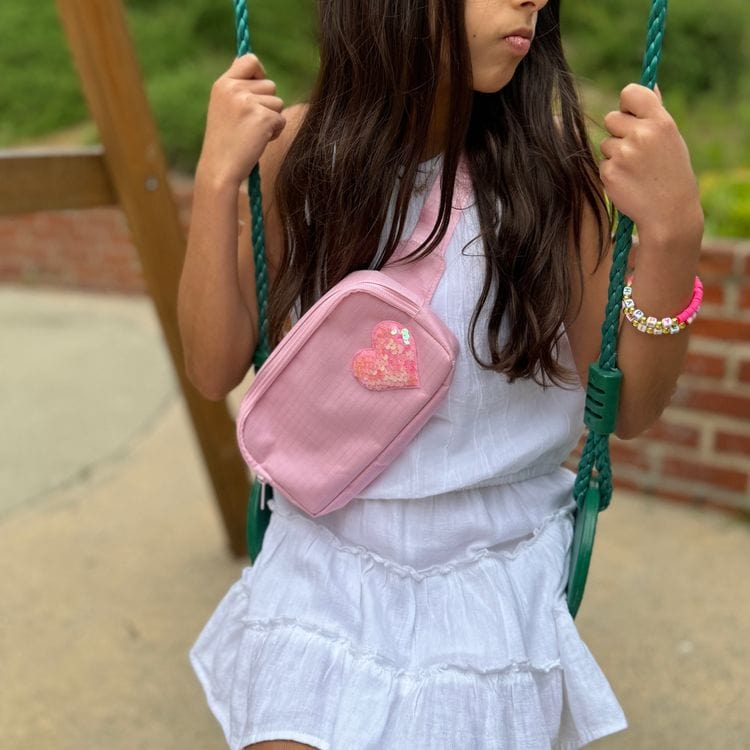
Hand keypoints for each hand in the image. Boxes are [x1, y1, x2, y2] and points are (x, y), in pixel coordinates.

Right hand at [197, 54, 285, 187]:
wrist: (220, 169)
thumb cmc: (225, 143)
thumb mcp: (224, 109)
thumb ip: (239, 90)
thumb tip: (259, 72)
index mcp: (222, 84)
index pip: (250, 60)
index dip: (260, 73)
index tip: (258, 90)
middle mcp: (234, 89)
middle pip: (270, 85)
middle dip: (267, 105)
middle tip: (250, 124)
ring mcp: (248, 102)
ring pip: (278, 102)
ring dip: (272, 119)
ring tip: (253, 133)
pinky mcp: (262, 117)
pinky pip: (281, 119)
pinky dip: (275, 132)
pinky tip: (259, 141)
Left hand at [599, 84, 702, 244]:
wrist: (668, 212)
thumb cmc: (671, 172)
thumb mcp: (671, 139)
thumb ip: (656, 113)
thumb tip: (649, 84)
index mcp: (660, 122)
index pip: (630, 93)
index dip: (627, 103)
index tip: (631, 114)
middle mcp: (641, 134)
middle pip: (611, 118)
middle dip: (619, 131)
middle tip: (635, 150)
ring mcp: (623, 154)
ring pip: (605, 143)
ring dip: (615, 153)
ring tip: (635, 169)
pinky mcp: (609, 172)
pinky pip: (601, 163)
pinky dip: (611, 171)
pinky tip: (628, 181)